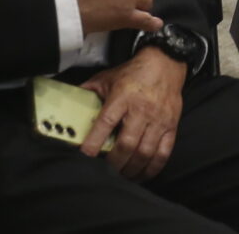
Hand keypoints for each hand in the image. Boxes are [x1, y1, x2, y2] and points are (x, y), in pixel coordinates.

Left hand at [79, 46, 184, 177]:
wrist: (166, 62)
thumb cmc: (134, 72)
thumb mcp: (107, 78)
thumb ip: (88, 91)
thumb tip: (67, 102)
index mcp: (122, 97)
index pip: (106, 123)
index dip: (94, 142)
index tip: (85, 156)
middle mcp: (141, 110)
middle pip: (126, 144)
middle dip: (113, 164)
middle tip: (104, 173)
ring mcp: (158, 119)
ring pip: (145, 152)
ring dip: (131, 169)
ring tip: (121, 176)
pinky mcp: (171, 125)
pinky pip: (163, 152)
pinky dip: (152, 168)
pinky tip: (142, 174)